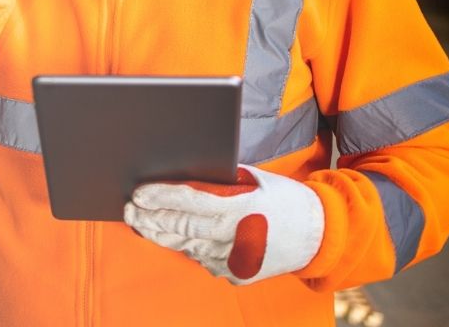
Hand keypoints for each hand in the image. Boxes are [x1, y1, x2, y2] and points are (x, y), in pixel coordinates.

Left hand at [123, 164, 324, 284]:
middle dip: (150, 219)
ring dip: (162, 235)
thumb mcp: (254, 179)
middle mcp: (233, 236)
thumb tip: (183, 173)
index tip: (138, 194)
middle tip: (129, 211)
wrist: (318, 236)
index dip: (159, 196)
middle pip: (180, 227)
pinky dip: (189, 248)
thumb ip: (220, 181)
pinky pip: (204, 259)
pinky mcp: (236, 275)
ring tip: (142, 224)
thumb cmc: (283, 199)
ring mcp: (234, 260)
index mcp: (238, 206)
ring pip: (187, 247)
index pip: (188, 200)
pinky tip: (174, 238)